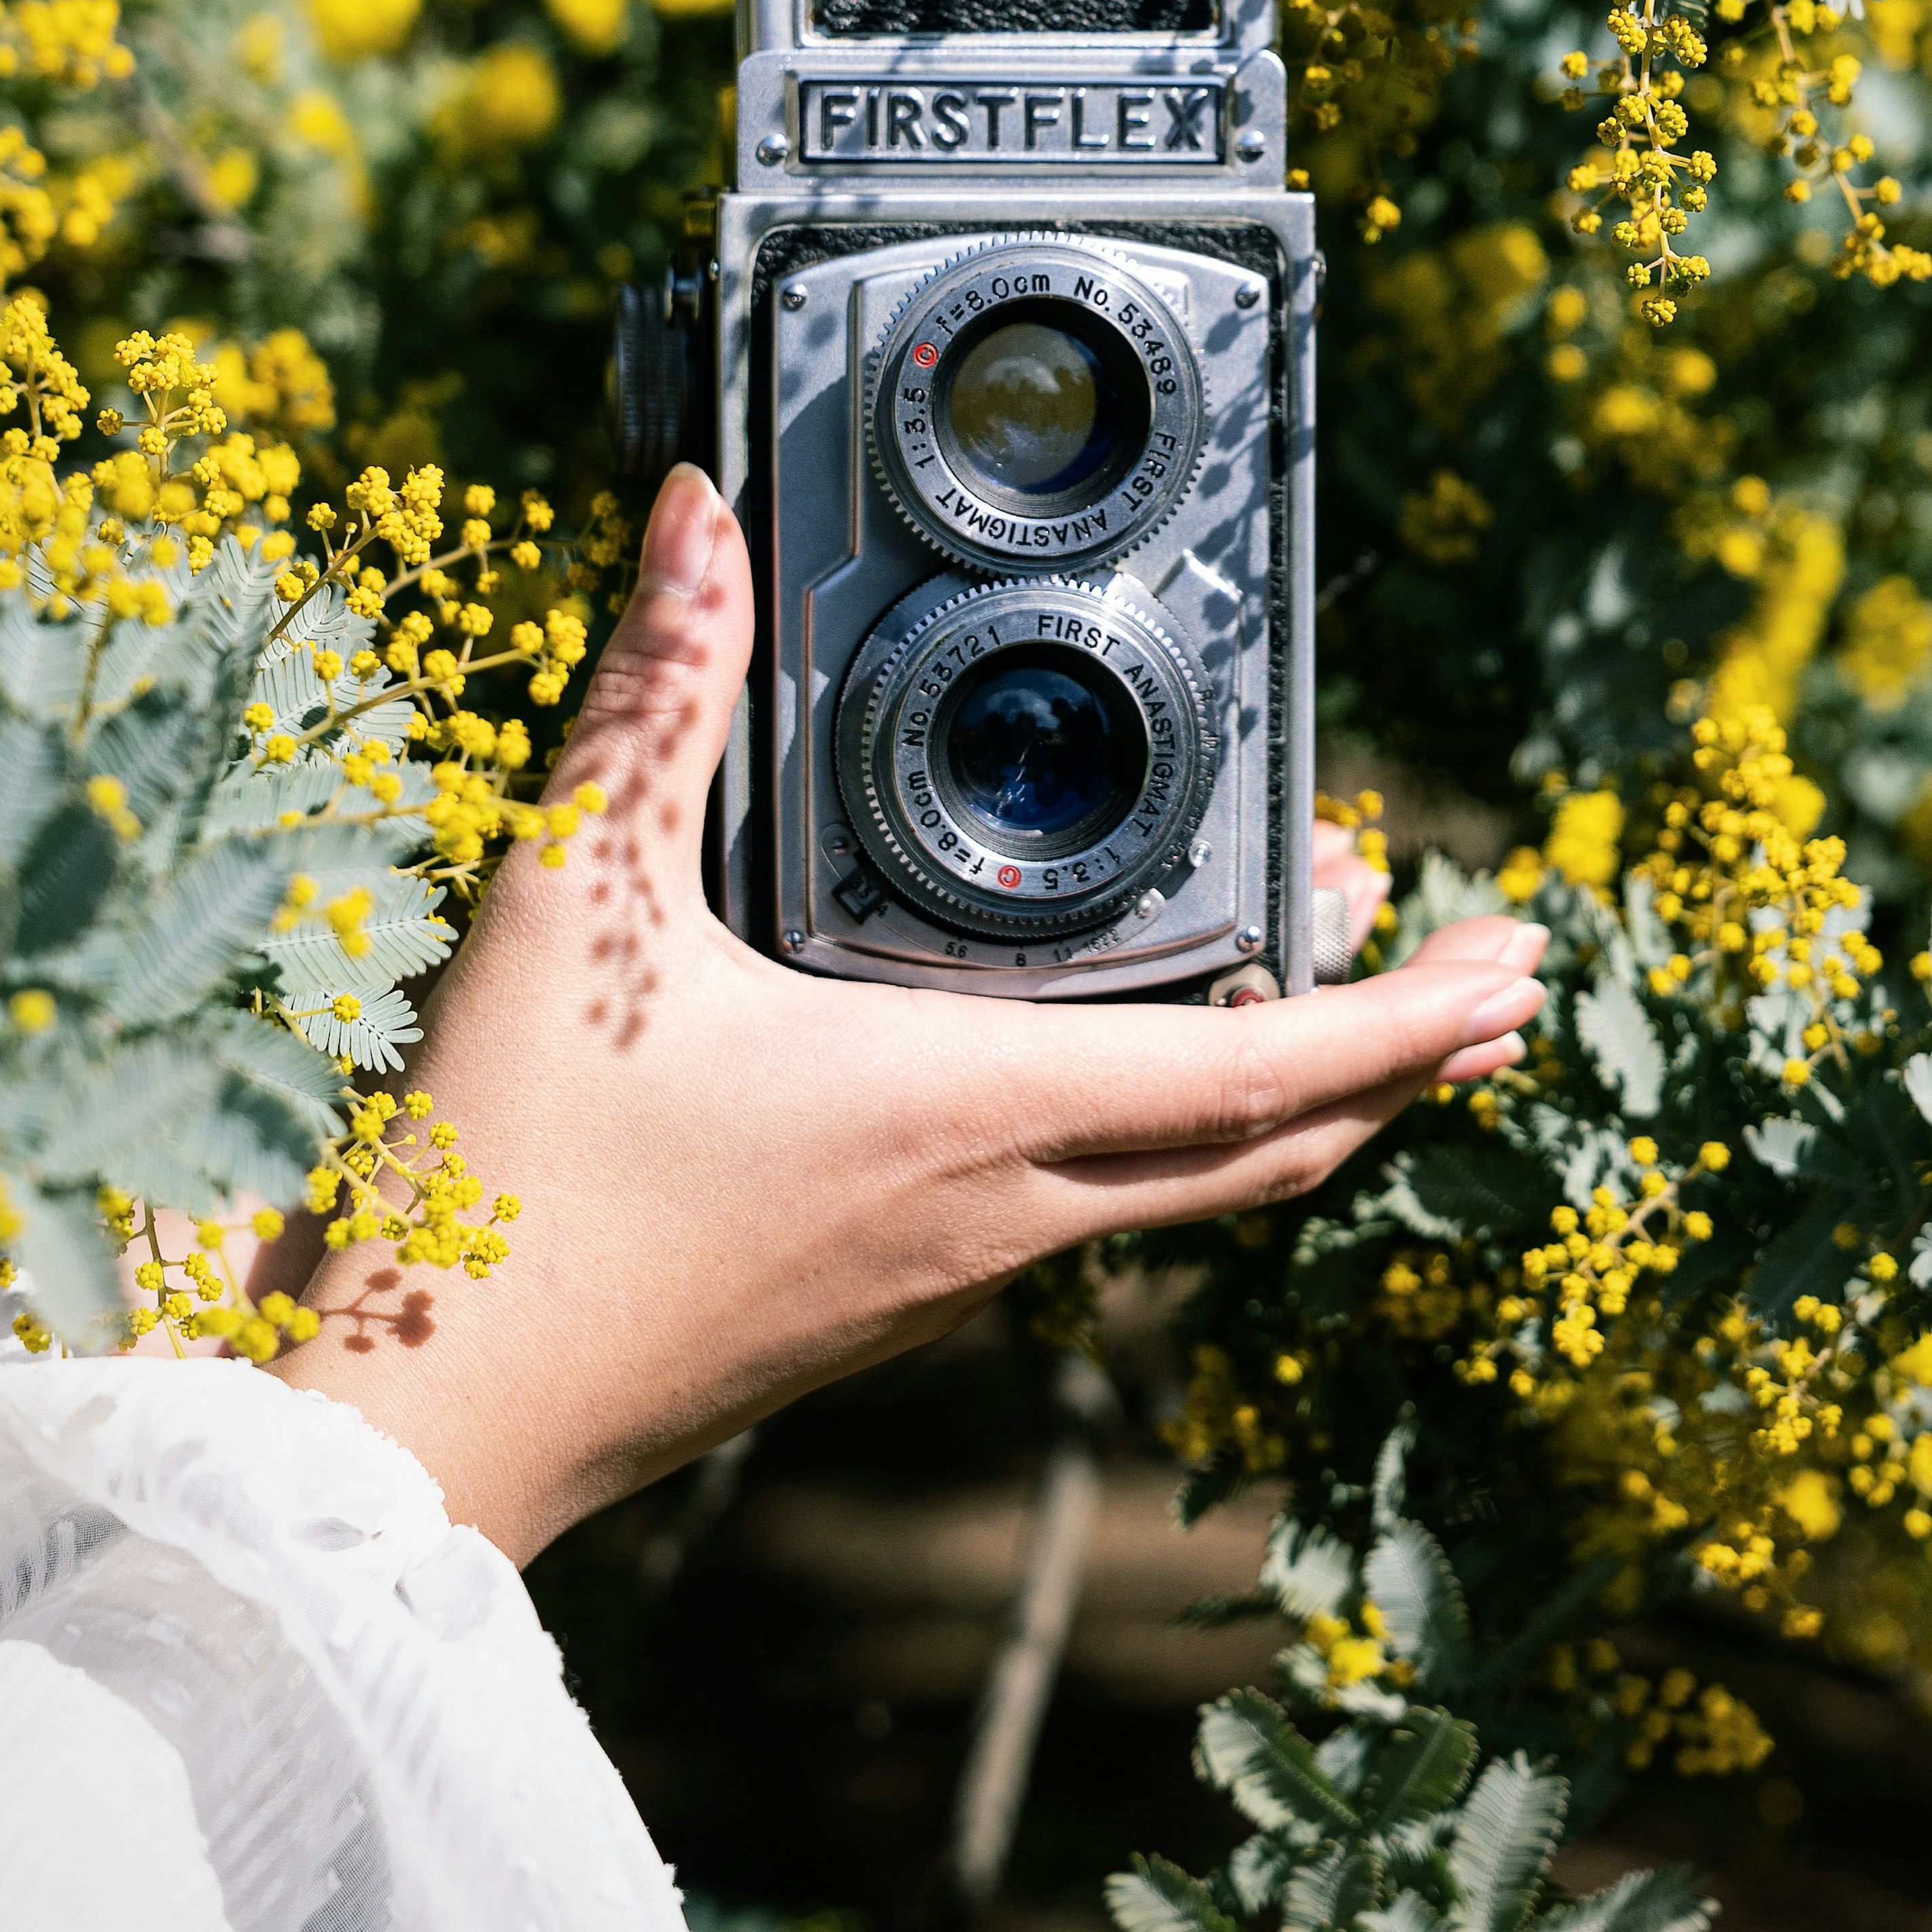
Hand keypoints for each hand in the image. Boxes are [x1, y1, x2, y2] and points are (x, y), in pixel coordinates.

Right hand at [276, 468, 1544, 1560]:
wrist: (415, 1414)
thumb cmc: (503, 1170)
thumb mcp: (572, 903)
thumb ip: (651, 696)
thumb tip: (694, 517)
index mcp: (959, 1110)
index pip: (1253, 1076)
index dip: (1404, 1023)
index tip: (1515, 971)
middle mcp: (989, 1211)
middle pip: (1266, 1152)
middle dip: (1400, 1065)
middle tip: (1492, 986)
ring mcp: (944, 1278)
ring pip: (1185, 1195)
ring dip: (1292, 1106)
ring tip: (1356, 1020)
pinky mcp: (886, 1302)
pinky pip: (1088, 1217)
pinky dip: (1176, 1145)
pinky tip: (1135, 1091)